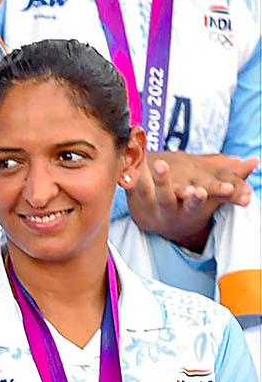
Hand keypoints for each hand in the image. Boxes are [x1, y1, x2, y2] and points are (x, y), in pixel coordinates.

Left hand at [124, 151, 254, 250]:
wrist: (156, 221)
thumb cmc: (188, 204)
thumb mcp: (211, 194)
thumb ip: (231, 178)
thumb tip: (255, 161)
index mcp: (198, 205)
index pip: (214, 196)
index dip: (223, 192)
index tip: (231, 190)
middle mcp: (178, 208)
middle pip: (187, 202)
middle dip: (193, 196)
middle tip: (198, 190)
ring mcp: (157, 206)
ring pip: (161, 195)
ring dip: (161, 180)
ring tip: (160, 164)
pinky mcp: (139, 201)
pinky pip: (135, 188)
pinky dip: (133, 176)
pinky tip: (132, 167)